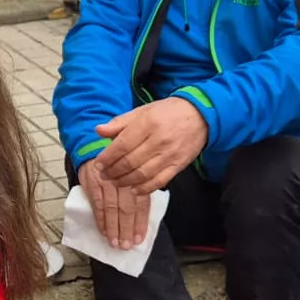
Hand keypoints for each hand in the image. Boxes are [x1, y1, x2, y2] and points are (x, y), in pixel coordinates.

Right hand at [79, 158, 152, 250]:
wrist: (94, 146)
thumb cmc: (116, 162)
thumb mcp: (132, 170)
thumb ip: (138, 188)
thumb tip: (143, 215)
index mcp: (136, 179)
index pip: (141, 203)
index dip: (140, 222)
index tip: (139, 238)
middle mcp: (123, 181)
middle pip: (127, 208)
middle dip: (127, 229)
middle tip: (126, 246)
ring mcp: (107, 183)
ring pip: (112, 209)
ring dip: (114, 228)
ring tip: (115, 243)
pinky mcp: (93, 184)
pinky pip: (97, 205)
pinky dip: (100, 220)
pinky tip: (104, 232)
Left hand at [92, 98, 207, 193]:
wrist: (201, 116)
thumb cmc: (168, 112)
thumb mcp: (143, 110)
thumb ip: (120, 122)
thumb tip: (99, 130)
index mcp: (148, 123)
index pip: (122, 144)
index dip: (108, 157)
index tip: (98, 163)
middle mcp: (159, 140)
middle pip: (130, 162)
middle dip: (113, 171)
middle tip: (104, 175)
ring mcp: (170, 155)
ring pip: (142, 174)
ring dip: (125, 181)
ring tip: (115, 182)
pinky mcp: (178, 165)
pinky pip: (159, 181)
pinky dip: (144, 188)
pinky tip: (133, 189)